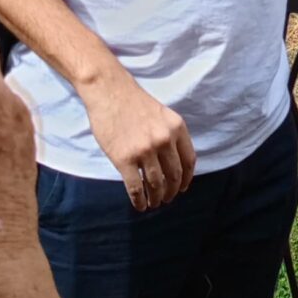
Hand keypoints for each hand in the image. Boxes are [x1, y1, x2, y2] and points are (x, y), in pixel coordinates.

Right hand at [78, 57, 195, 210]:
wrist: (108, 91)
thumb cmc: (133, 102)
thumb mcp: (162, 114)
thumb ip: (170, 135)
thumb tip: (173, 163)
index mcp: (177, 127)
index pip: (189, 160)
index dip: (187, 178)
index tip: (183, 188)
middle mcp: (164, 139)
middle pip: (174, 175)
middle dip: (172, 192)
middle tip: (167, 199)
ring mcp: (145, 150)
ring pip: (156, 184)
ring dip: (156, 198)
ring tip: (153, 204)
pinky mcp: (125, 159)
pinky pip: (136, 187)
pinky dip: (139, 200)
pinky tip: (139, 205)